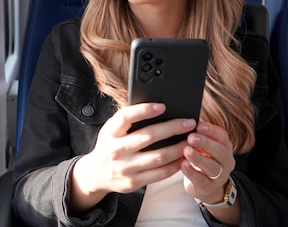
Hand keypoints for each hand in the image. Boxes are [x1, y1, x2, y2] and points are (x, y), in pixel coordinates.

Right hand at [69, 103, 195, 213]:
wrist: (95, 174)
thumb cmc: (109, 146)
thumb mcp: (111, 131)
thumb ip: (127, 121)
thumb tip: (157, 110)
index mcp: (110, 132)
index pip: (126, 117)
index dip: (144, 110)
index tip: (162, 106)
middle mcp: (116, 150)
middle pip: (149, 136)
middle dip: (173, 128)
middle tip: (189, 123)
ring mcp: (125, 167)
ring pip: (159, 157)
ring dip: (179, 148)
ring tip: (191, 140)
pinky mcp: (134, 182)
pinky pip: (160, 174)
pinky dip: (175, 165)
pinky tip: (183, 158)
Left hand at [181, 121, 239, 226]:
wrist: (206, 186)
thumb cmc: (201, 158)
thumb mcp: (203, 146)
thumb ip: (197, 134)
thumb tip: (183, 120)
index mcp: (224, 146)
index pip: (222, 136)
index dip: (211, 130)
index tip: (199, 125)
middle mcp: (225, 161)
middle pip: (219, 151)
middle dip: (205, 143)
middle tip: (191, 137)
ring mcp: (219, 176)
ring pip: (212, 167)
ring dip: (199, 158)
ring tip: (187, 150)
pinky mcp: (208, 187)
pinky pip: (201, 180)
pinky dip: (191, 172)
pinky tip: (183, 164)